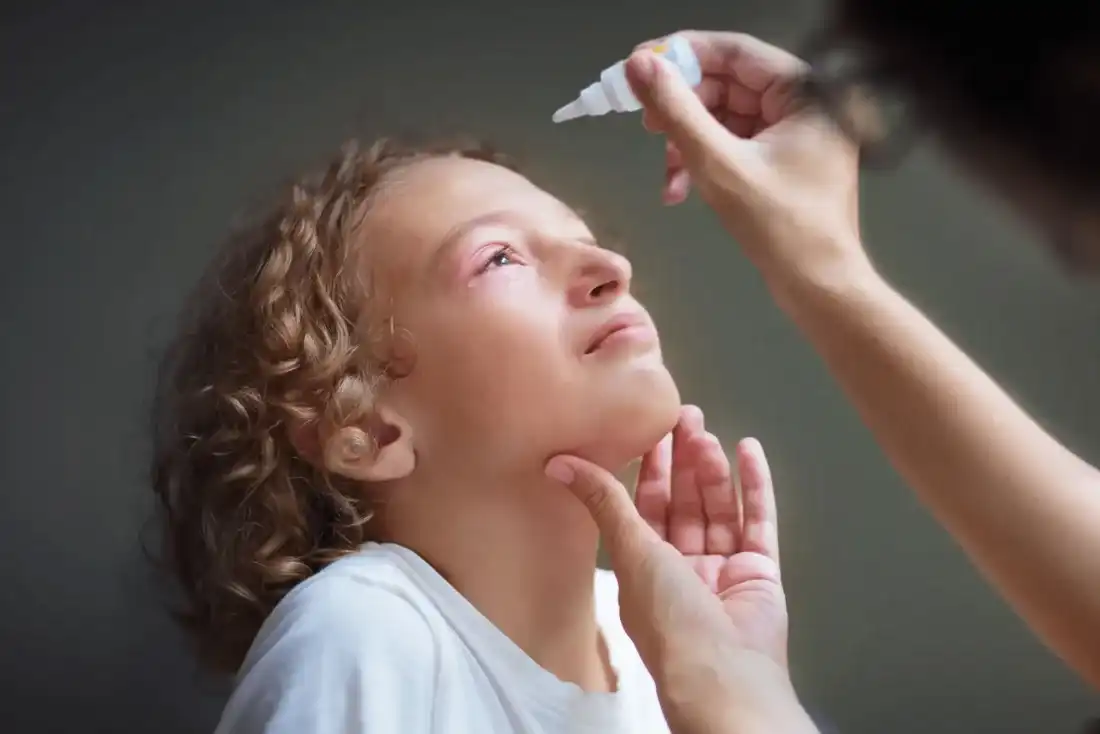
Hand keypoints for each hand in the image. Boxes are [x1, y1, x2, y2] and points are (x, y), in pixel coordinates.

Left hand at [545, 406, 815, 733]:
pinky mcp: (760, 572)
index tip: (650, 428)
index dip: (649, 467)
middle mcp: (683, 567)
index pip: (646, 505)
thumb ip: (603, 501)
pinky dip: (754, 485)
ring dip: (713, 469)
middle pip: (684, 501)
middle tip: (684, 416)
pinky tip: (749, 449)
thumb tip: (556, 463)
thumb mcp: (630, 550)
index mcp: (646, 566)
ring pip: (718, 507)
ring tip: (708, 433)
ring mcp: (723, 568)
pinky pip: (758, 520)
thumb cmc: (669, 619)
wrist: (722, 671)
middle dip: (683, 459)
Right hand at [628, 31, 873, 303]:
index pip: (735, 51)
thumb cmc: (780, 227)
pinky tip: (680, 190)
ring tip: (668, 173)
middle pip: (728, 84)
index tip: (638, 67)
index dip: (682, 54)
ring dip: (688, 142)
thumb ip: (677, 110)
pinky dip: (705, 162)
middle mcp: (808, 102)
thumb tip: (638, 65)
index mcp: (807, 91)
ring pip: (726, 117)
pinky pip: (736, 144)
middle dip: (684, 109)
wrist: (820, 287)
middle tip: (646, 126)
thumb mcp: (718, 165)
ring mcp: (798, 133)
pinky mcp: (787, 160)